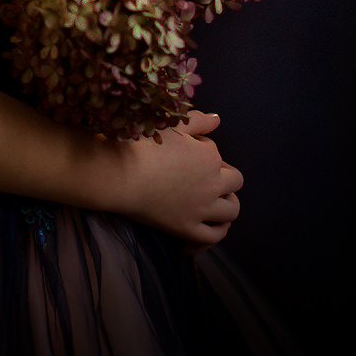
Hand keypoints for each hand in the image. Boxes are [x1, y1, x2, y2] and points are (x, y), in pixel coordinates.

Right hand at [103, 110, 242, 249]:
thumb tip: (218, 119)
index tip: (187, 154)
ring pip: (231, 211)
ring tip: (216, 200)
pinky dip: (218, 230)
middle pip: (235, 181)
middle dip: (224, 177)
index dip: (204, 152)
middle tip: (204, 176)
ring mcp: (201, 209)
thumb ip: (198, 121)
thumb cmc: (142, 145)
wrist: (119, 174)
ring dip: (228, 203)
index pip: (217, 154)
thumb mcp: (171, 126)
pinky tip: (213, 224)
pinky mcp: (187, 228)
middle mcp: (212, 184)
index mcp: (210, 157)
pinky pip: (213, 236)